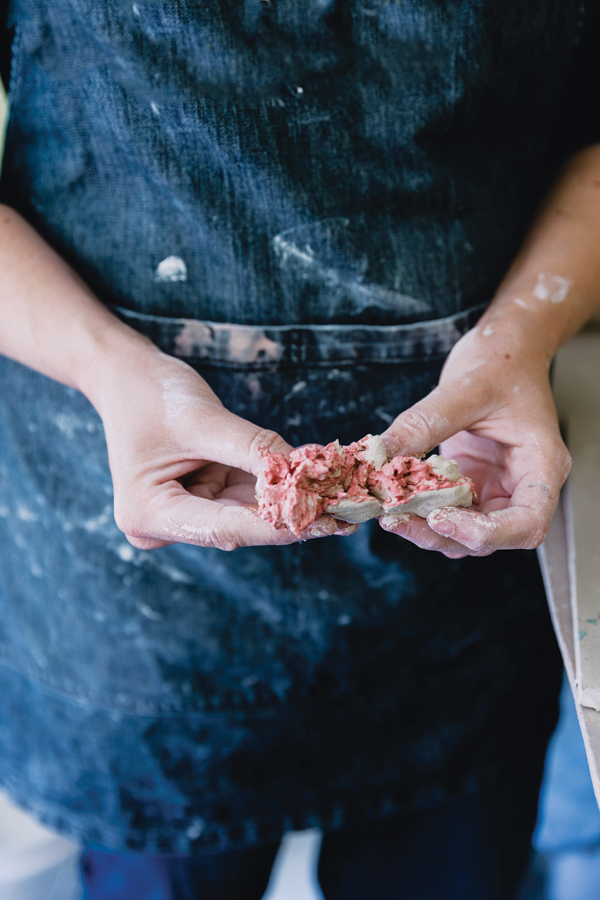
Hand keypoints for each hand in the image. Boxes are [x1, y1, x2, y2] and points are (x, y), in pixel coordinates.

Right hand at [86, 337, 351, 550]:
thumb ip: (253, 449)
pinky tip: (319, 485)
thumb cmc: (151, 393)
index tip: (326, 520)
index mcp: (149, 513)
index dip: (279, 526)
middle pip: (240, 527)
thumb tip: (307, 473)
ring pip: (249, 515)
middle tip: (348, 512)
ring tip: (342, 498)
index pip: (226, 528)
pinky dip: (279, 489)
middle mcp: (163, 524)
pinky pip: (246, 498)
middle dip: (293, 516)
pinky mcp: (201, 500)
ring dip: (293, 505)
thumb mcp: (203, 420)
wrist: (125, 375)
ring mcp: (183, 514)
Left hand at [379, 322, 570, 556]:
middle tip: (397, 519)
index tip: (440, 519)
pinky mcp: (470, 484)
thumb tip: (382, 454)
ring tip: (390, 513)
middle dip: (443, 535)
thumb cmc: (501, 363)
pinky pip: (447, 511)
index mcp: (541, 465)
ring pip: (464, 532)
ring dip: (427, 530)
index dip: (486, 534)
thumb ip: (424, 423)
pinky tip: (395, 498)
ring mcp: (495, 488)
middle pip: (490, 537)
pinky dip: (420, 511)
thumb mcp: (464, 388)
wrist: (504, 349)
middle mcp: (521, 485)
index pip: (527, 523)